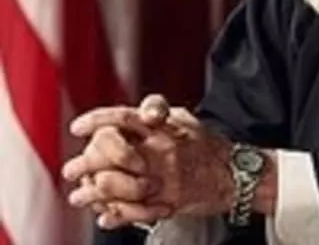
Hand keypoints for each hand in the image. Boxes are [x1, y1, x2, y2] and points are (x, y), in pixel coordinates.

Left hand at [62, 95, 235, 228]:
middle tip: (71, 169)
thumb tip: (128, 117)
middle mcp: (161, 149)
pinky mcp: (168, 201)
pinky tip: (105, 214)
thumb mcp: (183, 119)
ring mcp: (163, 177)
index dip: (97, 121)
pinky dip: (115, 215)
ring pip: (118, 185)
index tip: (78, 128)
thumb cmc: (207, 143)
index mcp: (164, 126)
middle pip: (113, 153)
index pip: (124, 118)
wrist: (234, 172)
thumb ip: (156, 115)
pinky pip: (134, 211)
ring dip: (92, 193)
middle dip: (86, 162)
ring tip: (80, 196)